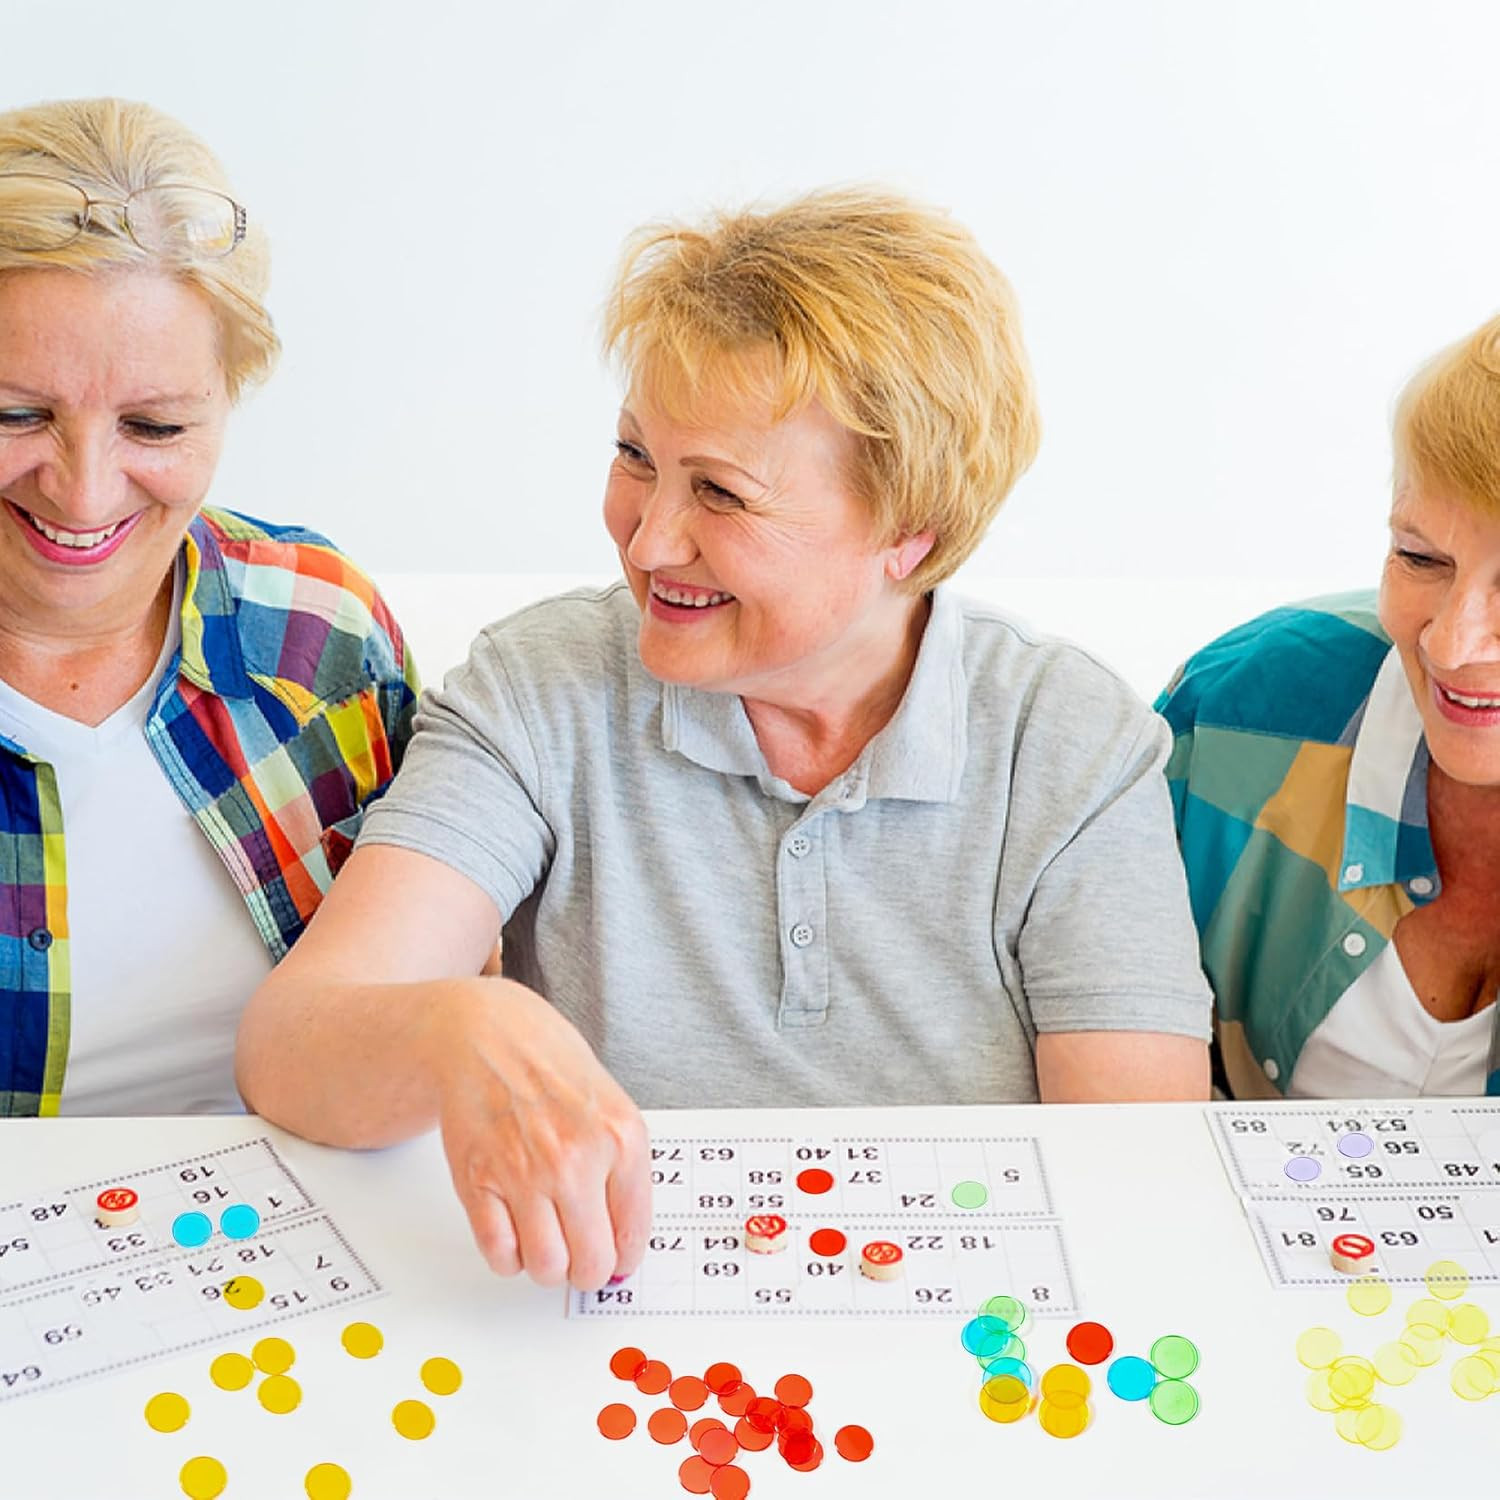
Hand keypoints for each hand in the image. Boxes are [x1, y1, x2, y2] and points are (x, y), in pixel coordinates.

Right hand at [433, 979, 650, 1290]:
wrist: (487, 1035)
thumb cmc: (550, 1068)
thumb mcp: (613, 1107)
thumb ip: (625, 1172)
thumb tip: (623, 1244)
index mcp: (621, 1138)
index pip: (633, 1235)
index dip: (623, 1256)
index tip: (615, 1255)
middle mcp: (576, 1157)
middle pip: (590, 1263)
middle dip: (587, 1267)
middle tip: (580, 1253)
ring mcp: (525, 1172)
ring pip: (546, 1268)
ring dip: (548, 1266)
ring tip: (548, 1239)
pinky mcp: (479, 1181)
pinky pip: (500, 1254)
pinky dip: (510, 1256)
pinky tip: (516, 1230)